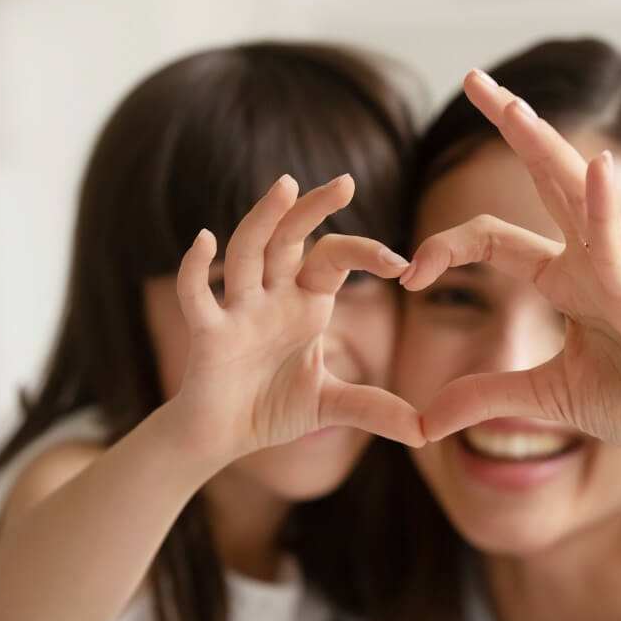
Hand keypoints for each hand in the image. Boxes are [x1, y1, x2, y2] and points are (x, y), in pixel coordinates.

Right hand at [172, 173, 423, 464]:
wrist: (224, 438)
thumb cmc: (272, 409)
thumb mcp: (332, 406)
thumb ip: (374, 409)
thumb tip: (426, 432)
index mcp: (305, 305)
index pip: (333, 260)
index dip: (364, 254)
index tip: (401, 264)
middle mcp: (272, 298)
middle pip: (290, 239)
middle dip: (313, 210)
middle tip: (346, 182)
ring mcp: (238, 311)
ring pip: (248, 252)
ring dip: (264, 220)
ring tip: (286, 185)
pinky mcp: (208, 334)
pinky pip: (196, 295)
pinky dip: (194, 268)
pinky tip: (204, 240)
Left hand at [404, 71, 620, 493]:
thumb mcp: (544, 397)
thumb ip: (485, 396)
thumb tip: (425, 420)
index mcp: (565, 280)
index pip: (494, 238)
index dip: (444, 247)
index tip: (408, 275)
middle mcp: (590, 261)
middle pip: (543, 181)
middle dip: (510, 128)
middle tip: (472, 78)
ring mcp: (618, 272)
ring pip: (577, 194)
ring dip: (544, 145)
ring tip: (509, 102)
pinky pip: (617, 250)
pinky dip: (606, 210)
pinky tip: (598, 169)